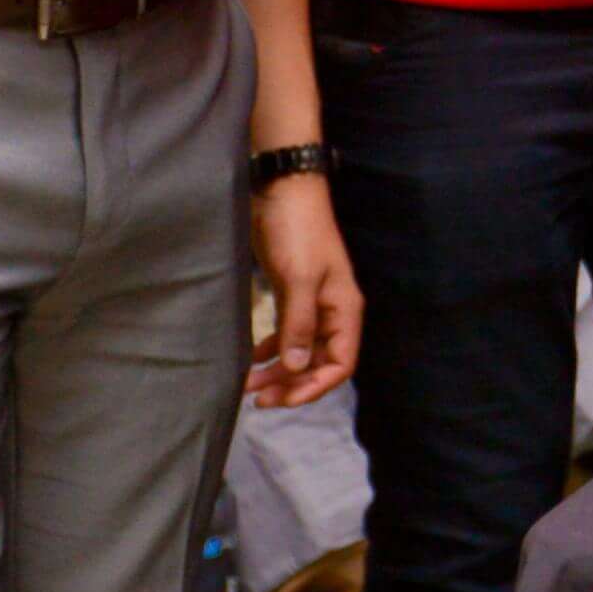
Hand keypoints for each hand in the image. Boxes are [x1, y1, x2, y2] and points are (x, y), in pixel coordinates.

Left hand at [250, 174, 361, 403]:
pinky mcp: (292, 295)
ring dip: (277, 371)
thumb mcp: (300, 278)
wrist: (283, 191)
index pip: (340, 362)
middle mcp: (331, 312)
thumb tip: (294, 367)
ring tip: (248, 384)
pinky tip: (252, 358)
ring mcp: (311, 304)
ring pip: (298, 351)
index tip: (284, 400)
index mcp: (344, 310)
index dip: (315, 386)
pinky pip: (286, 334)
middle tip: (258, 399)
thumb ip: (299, 324)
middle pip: (318, 362)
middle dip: (291, 384)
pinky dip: (271, 349)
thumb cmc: (298, 231)